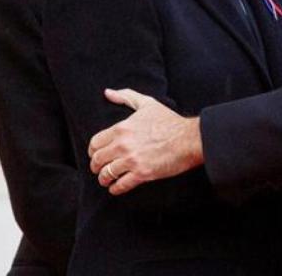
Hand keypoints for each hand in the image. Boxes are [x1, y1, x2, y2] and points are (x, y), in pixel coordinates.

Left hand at [87, 88, 203, 195]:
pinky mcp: (142, 174)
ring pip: (106, 174)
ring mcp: (132, 160)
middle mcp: (123, 145)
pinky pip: (120, 185)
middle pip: (98, 159)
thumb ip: (126, 96)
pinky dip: (115, 188)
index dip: (93, 151)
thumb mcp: (147, 104)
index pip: (95, 143)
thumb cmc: (170, 122)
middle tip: (99, 169)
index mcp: (121, 128)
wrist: (189, 139)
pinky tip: (116, 188)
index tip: (96, 155)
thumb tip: (108, 93)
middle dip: (96, 166)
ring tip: (106, 180)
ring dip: (104, 179)